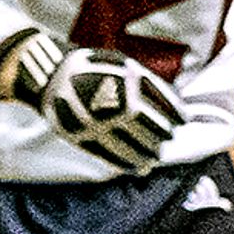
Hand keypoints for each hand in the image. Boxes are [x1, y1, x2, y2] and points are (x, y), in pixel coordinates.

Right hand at [0, 32, 181, 172]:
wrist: (51, 74)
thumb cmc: (95, 68)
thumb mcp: (125, 66)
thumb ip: (150, 85)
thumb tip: (178, 109)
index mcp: (131, 85)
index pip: (167, 108)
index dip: (178, 116)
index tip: (182, 121)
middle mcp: (117, 105)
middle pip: (154, 130)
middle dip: (164, 135)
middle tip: (168, 138)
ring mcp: (100, 123)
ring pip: (135, 148)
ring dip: (149, 154)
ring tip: (154, 155)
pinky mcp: (84, 137)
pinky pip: (112, 157)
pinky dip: (128, 164)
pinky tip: (138, 167)